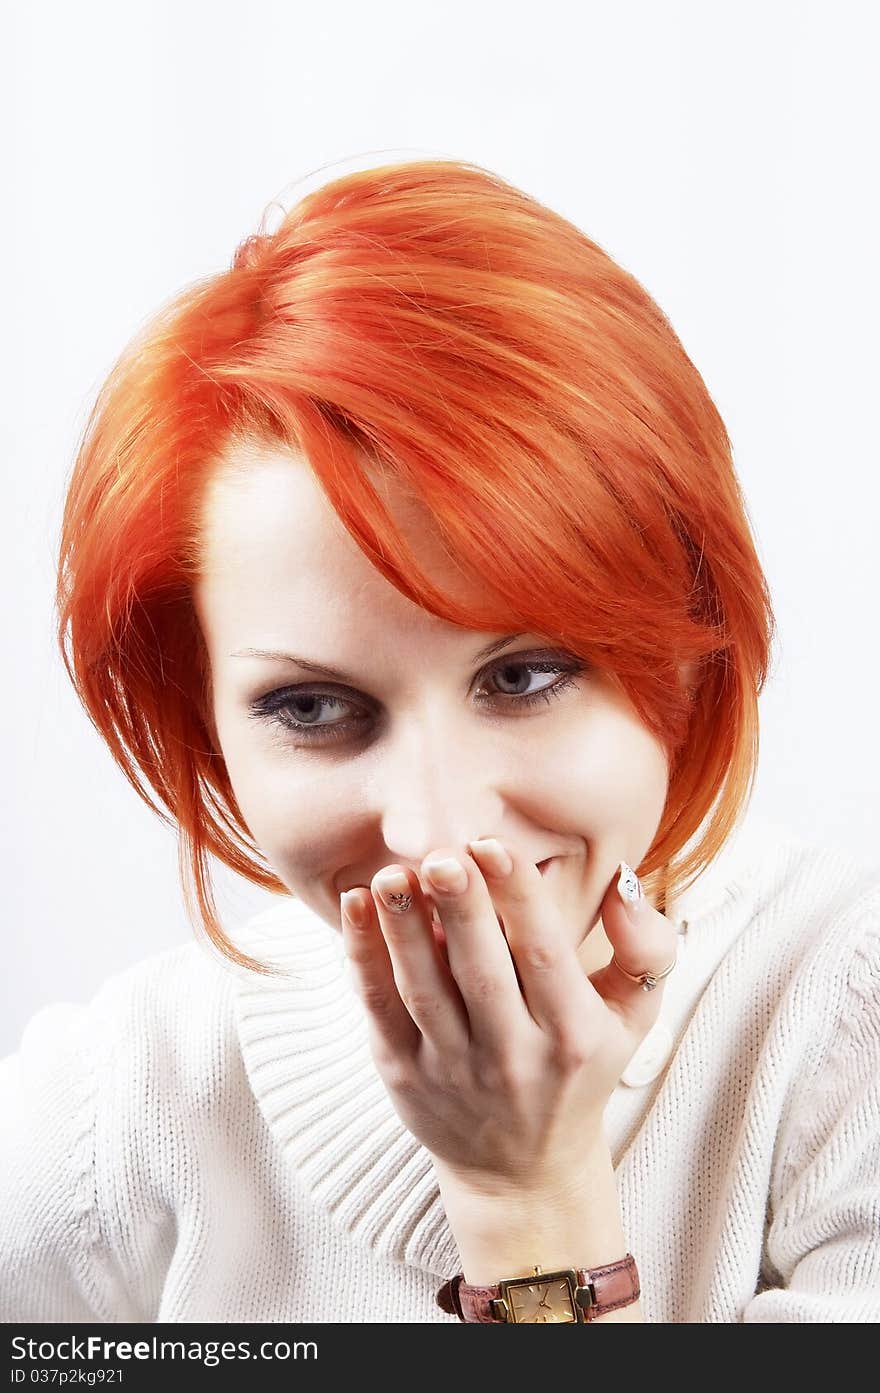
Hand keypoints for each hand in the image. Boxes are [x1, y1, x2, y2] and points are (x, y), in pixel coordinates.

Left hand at [339, 840, 677, 1198]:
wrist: (524, 1170)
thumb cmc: (581, 1068)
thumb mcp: (634, 1018)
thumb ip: (644, 947)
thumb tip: (623, 882)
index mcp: (573, 1033)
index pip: (544, 954)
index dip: (518, 897)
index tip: (493, 846)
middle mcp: (514, 1056)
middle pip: (482, 971)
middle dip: (460, 909)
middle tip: (441, 854)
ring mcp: (454, 1069)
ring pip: (423, 990)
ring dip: (403, 928)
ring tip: (392, 875)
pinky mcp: (404, 1075)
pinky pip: (379, 1009)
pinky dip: (363, 958)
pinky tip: (356, 906)